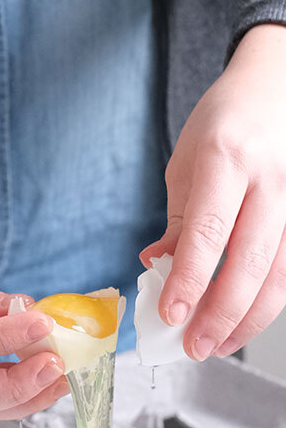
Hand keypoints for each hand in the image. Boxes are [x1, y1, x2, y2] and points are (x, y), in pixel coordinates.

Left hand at [140, 23, 285, 359]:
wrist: (279, 80)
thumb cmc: (225, 122)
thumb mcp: (187, 163)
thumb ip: (177, 220)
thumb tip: (155, 268)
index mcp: (228, 159)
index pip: (208, 232)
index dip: (190, 280)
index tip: (171, 315)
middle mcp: (273, 178)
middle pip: (251, 260)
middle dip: (221, 312)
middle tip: (194, 347)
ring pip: (281, 272)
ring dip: (249, 317)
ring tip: (217, 344)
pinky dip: (270, 298)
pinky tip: (245, 319)